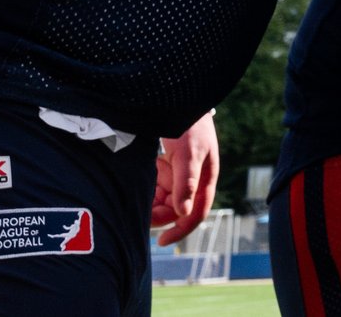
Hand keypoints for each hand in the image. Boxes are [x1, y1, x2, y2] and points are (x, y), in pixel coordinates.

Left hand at [150, 111, 220, 245]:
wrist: (178, 99)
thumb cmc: (190, 124)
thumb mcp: (189, 153)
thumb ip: (186, 182)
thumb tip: (183, 213)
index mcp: (204, 180)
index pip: (194, 214)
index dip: (179, 231)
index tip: (160, 242)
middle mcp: (193, 180)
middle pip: (175, 209)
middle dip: (158, 213)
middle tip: (137, 214)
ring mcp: (179, 173)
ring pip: (164, 199)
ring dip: (150, 201)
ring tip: (135, 194)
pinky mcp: (167, 166)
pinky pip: (156, 186)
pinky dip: (147, 187)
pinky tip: (138, 179)